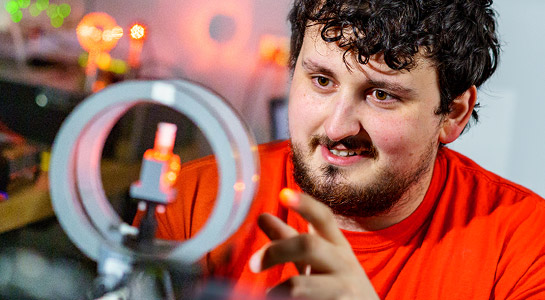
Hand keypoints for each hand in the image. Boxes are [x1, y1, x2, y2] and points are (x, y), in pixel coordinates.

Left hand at [249, 189, 379, 299]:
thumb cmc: (337, 285)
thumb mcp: (317, 260)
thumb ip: (289, 240)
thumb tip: (262, 216)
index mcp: (337, 246)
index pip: (324, 218)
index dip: (305, 205)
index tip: (284, 193)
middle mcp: (343, 264)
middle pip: (308, 245)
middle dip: (276, 251)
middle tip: (253, 265)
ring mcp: (343, 289)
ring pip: (300, 286)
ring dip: (278, 289)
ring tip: (269, 295)